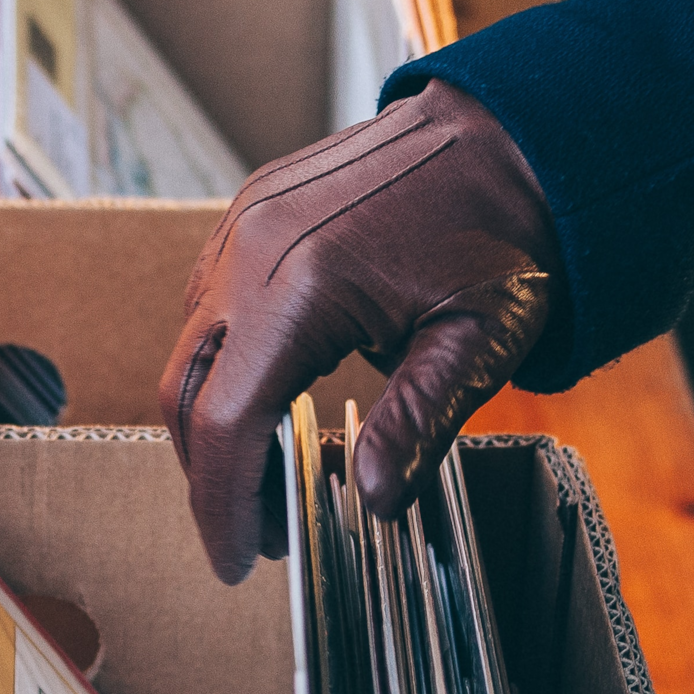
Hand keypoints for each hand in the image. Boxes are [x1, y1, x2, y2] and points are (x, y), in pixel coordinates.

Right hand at [162, 80, 565, 583]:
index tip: (237, 563)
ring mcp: (241, 222)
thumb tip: (369, 503)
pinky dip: (225, 363)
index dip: (222, 504)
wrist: (509, 130)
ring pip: (188, 346)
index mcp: (302, 283)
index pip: (225, 421)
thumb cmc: (504, 232)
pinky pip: (207, 301)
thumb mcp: (478, 339)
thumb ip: (416, 422)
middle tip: (259, 533)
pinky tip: (273, 396)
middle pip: (185, 391)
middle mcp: (251, 248)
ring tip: (272, 473)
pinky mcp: (249, 210)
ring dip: (214, 419)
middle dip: (210, 475)